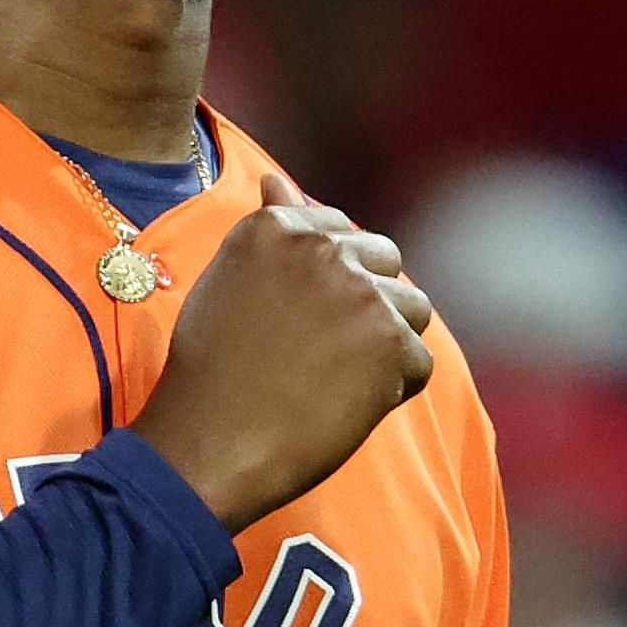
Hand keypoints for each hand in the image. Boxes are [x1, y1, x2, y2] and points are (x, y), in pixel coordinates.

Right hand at [135, 172, 433, 533]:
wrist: (209, 443)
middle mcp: (322, 249)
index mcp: (278, 228)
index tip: (306, 321)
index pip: (341, 232)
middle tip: (321, 357)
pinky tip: (342, 406)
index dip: (334, 283)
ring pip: (412, 311)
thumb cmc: (212, 372)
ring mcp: (361, 293)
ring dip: (386, 348)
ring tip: (332, 382)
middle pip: (386, 263)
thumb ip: (269, 232)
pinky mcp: (391, 343)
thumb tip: (278, 182)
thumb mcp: (229, 282)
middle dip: (368, 307)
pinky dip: (392, 392)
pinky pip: (417, 364)